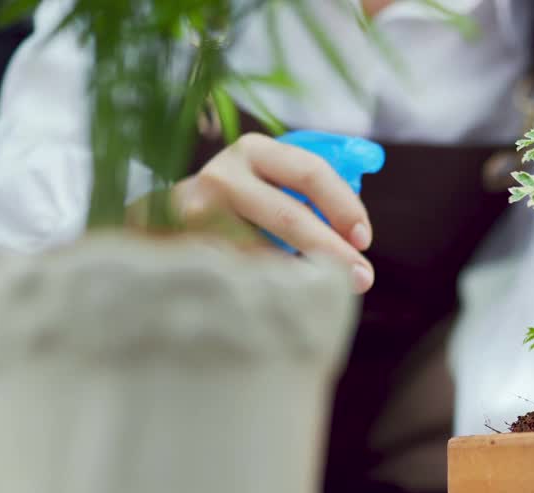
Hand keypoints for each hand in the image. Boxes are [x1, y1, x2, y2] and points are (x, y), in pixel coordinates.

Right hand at [170, 133, 375, 291]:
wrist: (169, 218)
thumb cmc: (241, 203)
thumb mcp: (269, 181)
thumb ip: (308, 192)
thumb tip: (356, 238)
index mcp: (255, 151)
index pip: (311, 173)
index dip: (344, 207)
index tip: (363, 240)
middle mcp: (223, 176)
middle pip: (289, 216)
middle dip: (334, 250)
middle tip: (363, 277)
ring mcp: (198, 214)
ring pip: (266, 253)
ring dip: (304, 277)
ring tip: (327, 294)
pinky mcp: (186, 249)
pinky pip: (243, 274)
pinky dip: (270, 288)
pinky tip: (285, 300)